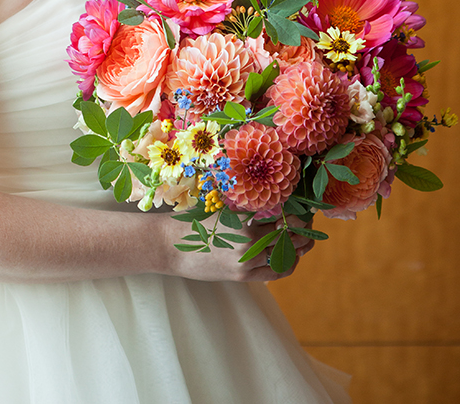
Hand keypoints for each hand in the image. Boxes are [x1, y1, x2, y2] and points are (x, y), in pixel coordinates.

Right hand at [162, 213, 313, 283]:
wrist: (169, 246)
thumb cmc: (192, 220)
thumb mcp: (220, 208)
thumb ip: (246, 209)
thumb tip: (272, 204)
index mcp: (243, 218)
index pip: (282, 214)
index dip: (298, 211)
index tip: (306, 205)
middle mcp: (248, 240)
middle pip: (288, 235)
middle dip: (303, 228)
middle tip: (309, 220)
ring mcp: (246, 260)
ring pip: (285, 254)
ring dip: (299, 247)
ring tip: (305, 239)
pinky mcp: (242, 275)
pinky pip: (273, 272)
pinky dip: (286, 264)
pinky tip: (291, 258)